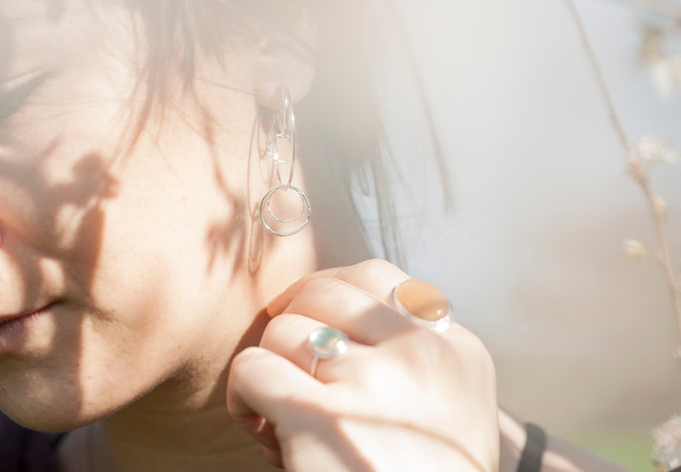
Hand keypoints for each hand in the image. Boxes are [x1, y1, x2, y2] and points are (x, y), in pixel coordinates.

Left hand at [226, 259, 498, 470]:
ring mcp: (373, 382)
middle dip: (293, 322)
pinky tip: (259, 424)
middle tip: (290, 366)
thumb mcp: (448, 408)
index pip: (376, 276)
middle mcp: (421, 355)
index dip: (328, 292)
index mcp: (455, 350)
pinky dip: (243, 395)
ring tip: (276, 407)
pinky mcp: (323, 418)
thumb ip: (408, 353)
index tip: (311, 323)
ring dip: (269, 364)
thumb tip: (326, 315)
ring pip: (284, 328)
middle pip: (323, 291)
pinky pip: (254, 368)